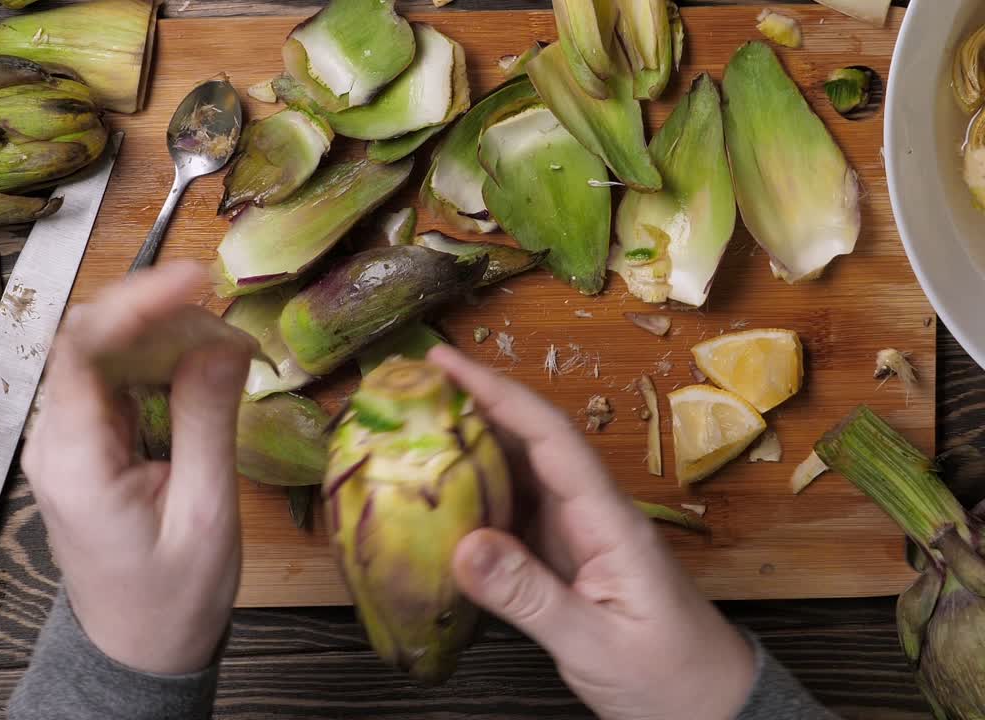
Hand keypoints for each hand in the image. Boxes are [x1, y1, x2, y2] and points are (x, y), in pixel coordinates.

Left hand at [22, 263, 249, 674]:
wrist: (138, 651)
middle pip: (95, 339)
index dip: (137, 300)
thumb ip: (207, 421)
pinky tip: (206, 370)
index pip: (83, 347)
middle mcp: (56, 439)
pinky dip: (165, 364)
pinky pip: (120, 380)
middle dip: (167, 319)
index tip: (197, 279)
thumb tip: (223, 340)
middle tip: (237, 338)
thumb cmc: (172, 599)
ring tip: (232, 355)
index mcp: (74, 460)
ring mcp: (68, 438)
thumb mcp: (205, 514)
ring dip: (170, 338)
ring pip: (109, 353)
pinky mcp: (87, 441)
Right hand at [429, 346, 755, 719]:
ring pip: (517, 474)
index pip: (549, 437)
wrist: (709, 707)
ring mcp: (576, 534)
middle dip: (472, 405)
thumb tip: (462, 546)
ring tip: (410, 429)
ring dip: (468, 447)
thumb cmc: (669, 677)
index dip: (496, 392)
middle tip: (407, 388)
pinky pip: (512, 513)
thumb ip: (529, 597)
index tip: (444, 361)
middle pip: (528, 441)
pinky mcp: (563, 558)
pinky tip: (437, 496)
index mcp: (608, 520)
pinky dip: (473, 496)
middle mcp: (590, 513)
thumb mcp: (595, 644)